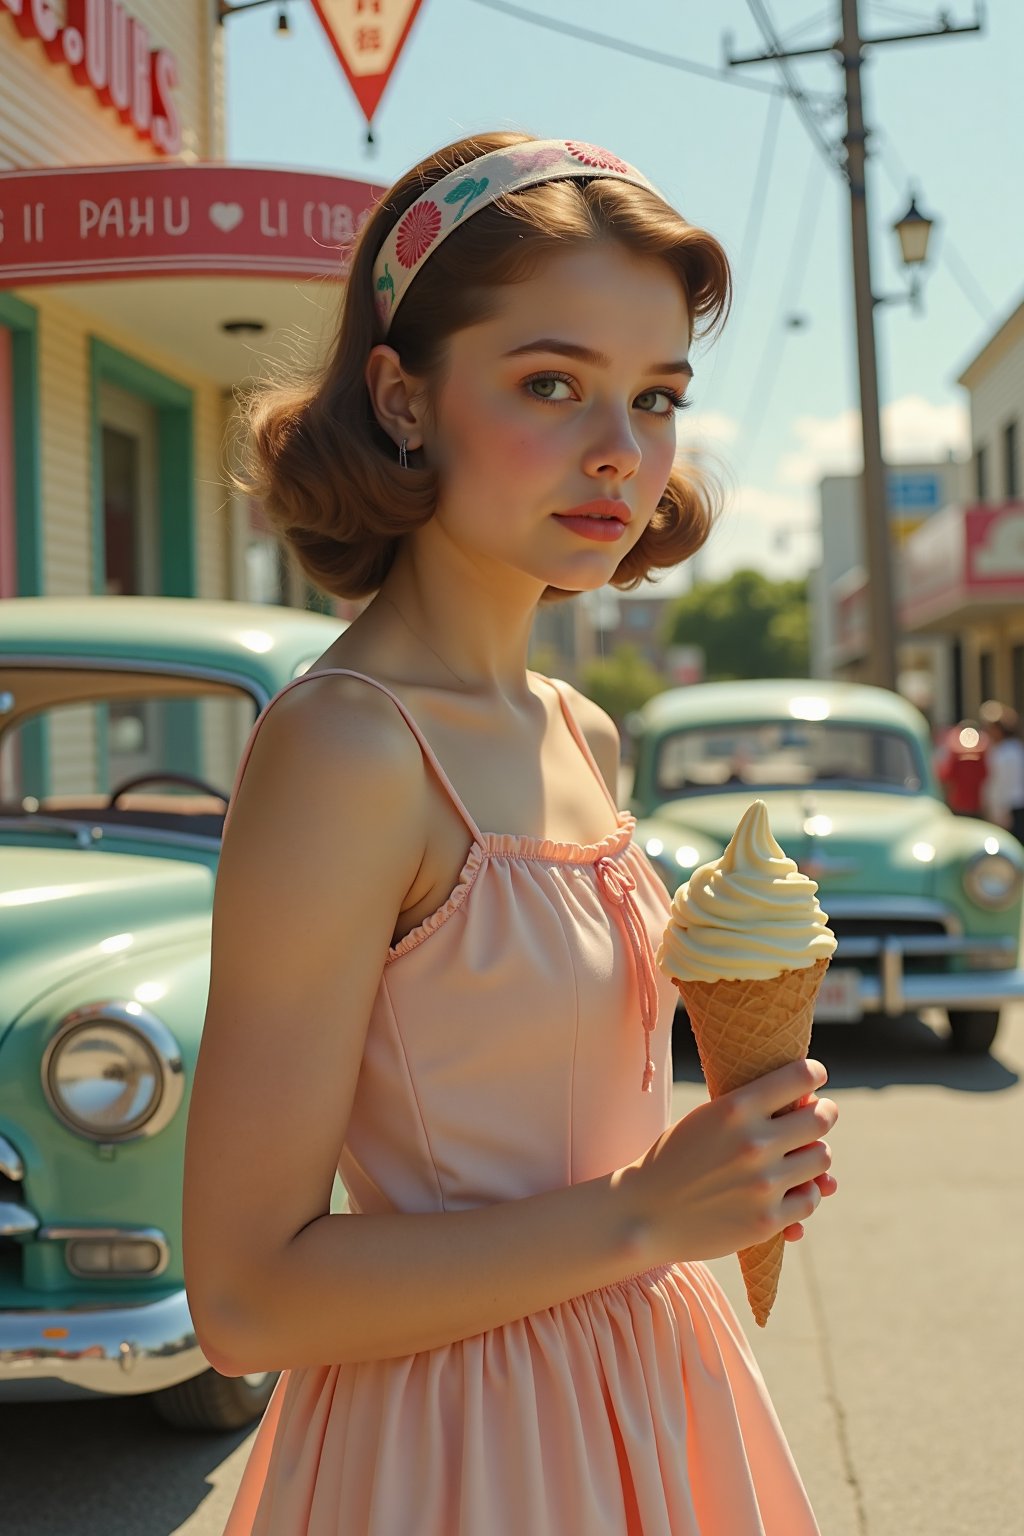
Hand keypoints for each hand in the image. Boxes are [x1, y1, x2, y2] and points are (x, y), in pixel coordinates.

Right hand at [624, 1059, 838, 1264]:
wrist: (644, 1213)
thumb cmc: (676, 1158)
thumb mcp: (707, 1119)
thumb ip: (753, 1110)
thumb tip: (810, 1105)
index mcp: (736, 1108)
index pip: (801, 1077)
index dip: (813, 1074)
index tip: (815, 1077)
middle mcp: (754, 1142)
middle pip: (822, 1119)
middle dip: (824, 1113)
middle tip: (819, 1114)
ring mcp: (763, 1184)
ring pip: (822, 1159)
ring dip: (815, 1155)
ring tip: (802, 1155)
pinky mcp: (766, 1221)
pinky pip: (810, 1200)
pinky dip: (805, 1193)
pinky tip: (791, 1188)